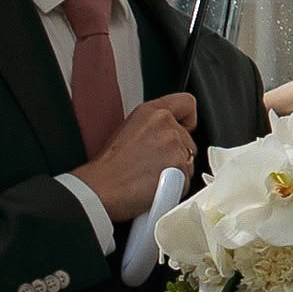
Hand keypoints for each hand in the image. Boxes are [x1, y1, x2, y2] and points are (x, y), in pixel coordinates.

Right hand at [77, 92, 196, 221]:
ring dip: (177, 171)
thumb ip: (152, 127)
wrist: (103, 189)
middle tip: (154, 164)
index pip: (186, 102)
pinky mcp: (181, 167)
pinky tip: (157, 186)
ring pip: (189, 161)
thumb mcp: (127, 131)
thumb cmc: (109, 167)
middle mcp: (166, 124)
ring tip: (152, 176)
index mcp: (150, 112)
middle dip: (178, 153)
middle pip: (189, 139)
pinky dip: (177, 186)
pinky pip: (188, 180)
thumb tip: (164, 137)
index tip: (183, 129)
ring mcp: (175, 145)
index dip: (187, 119)